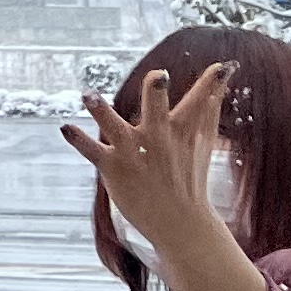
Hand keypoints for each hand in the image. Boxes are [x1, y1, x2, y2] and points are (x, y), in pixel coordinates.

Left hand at [61, 64, 228, 272]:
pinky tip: (65, 127)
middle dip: (157, 93)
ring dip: (102, 112)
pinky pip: (93, 151)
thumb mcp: (203, 140)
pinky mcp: (113, 167)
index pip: (199, 100)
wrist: (181, 223)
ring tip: (88, 95)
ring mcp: (134, 153)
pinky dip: (79, 140)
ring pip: (116, 128)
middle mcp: (158, 138)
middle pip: (157, 109)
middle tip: (158, 76)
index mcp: (181, 129)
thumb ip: (210, 104)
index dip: (211, 82)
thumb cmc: (190, 175)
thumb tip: (225, 74)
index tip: (223, 66)